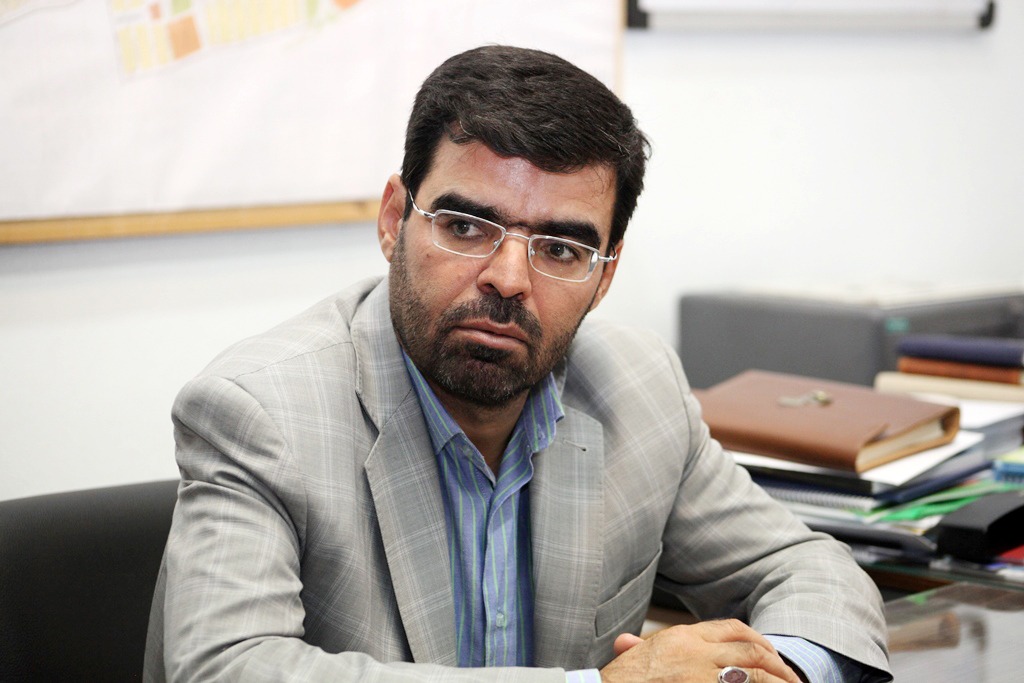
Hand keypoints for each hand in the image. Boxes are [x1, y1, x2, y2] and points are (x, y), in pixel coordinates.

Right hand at [600, 619, 802, 682]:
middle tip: (789, 674)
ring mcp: (702, 675)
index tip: (766, 650)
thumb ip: (636, 648)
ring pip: (753, 671)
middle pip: (749, 647)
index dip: (754, 638)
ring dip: (778, 679)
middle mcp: (694, 652)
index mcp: (680, 638)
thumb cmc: (618, 682)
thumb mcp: (629, 660)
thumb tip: (626, 642)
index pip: (728, 628)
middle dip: (774, 659)